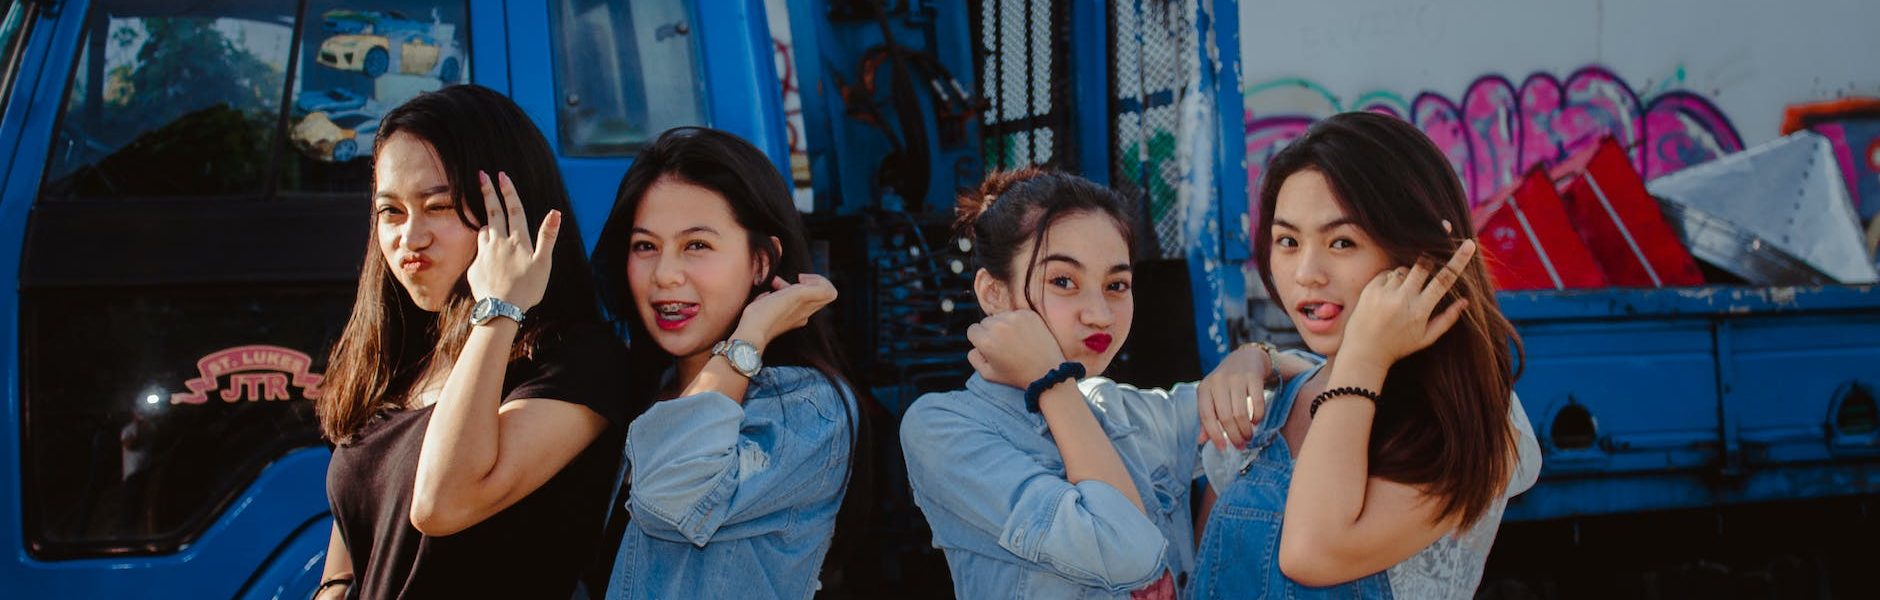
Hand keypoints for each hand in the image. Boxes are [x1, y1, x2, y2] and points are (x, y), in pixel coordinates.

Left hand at [466, 171, 559, 311]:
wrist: (500, 310)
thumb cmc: (527, 289)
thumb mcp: (543, 263)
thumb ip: (547, 237)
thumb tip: (555, 213)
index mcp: (518, 240)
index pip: (514, 210)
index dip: (508, 191)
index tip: (501, 175)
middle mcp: (499, 242)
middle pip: (493, 212)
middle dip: (488, 192)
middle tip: (481, 176)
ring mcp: (484, 253)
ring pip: (483, 231)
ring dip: (485, 222)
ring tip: (488, 221)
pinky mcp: (474, 266)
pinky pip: (479, 252)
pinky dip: (484, 249)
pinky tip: (488, 259)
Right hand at [732, 273, 837, 349]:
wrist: (751, 333)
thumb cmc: (770, 313)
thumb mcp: (797, 294)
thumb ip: (817, 290)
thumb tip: (825, 287)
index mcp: (808, 307)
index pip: (830, 292)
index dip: (820, 280)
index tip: (802, 279)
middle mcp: (803, 314)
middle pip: (816, 294)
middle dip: (805, 281)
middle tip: (795, 279)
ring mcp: (792, 318)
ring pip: (798, 297)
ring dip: (788, 286)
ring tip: (774, 283)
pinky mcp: (779, 320)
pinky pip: (784, 303)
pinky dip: (778, 294)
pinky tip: (766, 295)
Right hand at [965, 310, 1066, 387]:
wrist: (1047, 371)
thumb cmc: (1017, 375)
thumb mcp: (988, 375)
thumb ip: (974, 359)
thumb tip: (974, 346)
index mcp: (986, 341)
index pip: (973, 330)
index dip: (980, 340)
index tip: (990, 348)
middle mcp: (998, 326)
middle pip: (986, 322)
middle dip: (991, 332)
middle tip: (1004, 345)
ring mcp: (1014, 318)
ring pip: (1000, 316)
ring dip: (1004, 325)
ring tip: (1016, 341)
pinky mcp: (1028, 314)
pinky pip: (1015, 314)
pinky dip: (1018, 322)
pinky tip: (1025, 336)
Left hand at [1197, 344, 1272, 449]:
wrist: (1246, 358)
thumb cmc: (1226, 383)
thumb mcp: (1212, 396)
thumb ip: (1207, 417)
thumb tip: (1201, 440)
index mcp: (1204, 388)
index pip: (1207, 416)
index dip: (1214, 435)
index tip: (1223, 448)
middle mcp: (1218, 382)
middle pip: (1225, 417)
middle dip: (1234, 436)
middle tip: (1241, 445)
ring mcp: (1236, 378)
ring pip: (1240, 413)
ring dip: (1246, 430)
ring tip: (1249, 436)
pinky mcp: (1253, 377)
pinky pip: (1257, 403)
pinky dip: (1258, 417)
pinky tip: (1256, 421)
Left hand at [1339, 238, 1475, 369]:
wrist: (1364, 351)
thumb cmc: (1398, 346)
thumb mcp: (1426, 338)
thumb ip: (1447, 319)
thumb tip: (1465, 301)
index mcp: (1420, 310)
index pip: (1444, 280)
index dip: (1458, 261)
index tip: (1469, 245)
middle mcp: (1403, 298)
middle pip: (1423, 265)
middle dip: (1429, 260)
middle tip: (1429, 266)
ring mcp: (1385, 292)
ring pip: (1404, 269)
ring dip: (1408, 276)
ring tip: (1401, 296)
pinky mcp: (1370, 288)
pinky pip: (1387, 273)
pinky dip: (1391, 279)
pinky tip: (1387, 296)